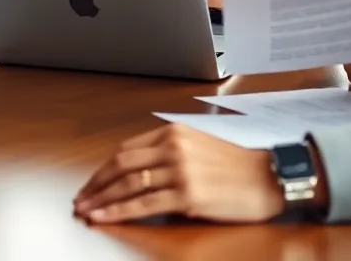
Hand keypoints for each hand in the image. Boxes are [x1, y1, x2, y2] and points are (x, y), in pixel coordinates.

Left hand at [73, 124, 283, 223]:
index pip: (126, 150)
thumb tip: (138, 171)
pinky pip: (143, 204)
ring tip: (86, 210)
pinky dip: (118, 211)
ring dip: (101, 199)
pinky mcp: (187, 195)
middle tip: (81, 198)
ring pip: (128, 185)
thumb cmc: (237, 167)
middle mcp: (173, 148)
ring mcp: (179, 171)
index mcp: (173, 133)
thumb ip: (169, 153)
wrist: (269, 178)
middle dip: (95, 184)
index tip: (92, 182)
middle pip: (121, 165)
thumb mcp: (198, 147)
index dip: (104, 168)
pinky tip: (104, 217)